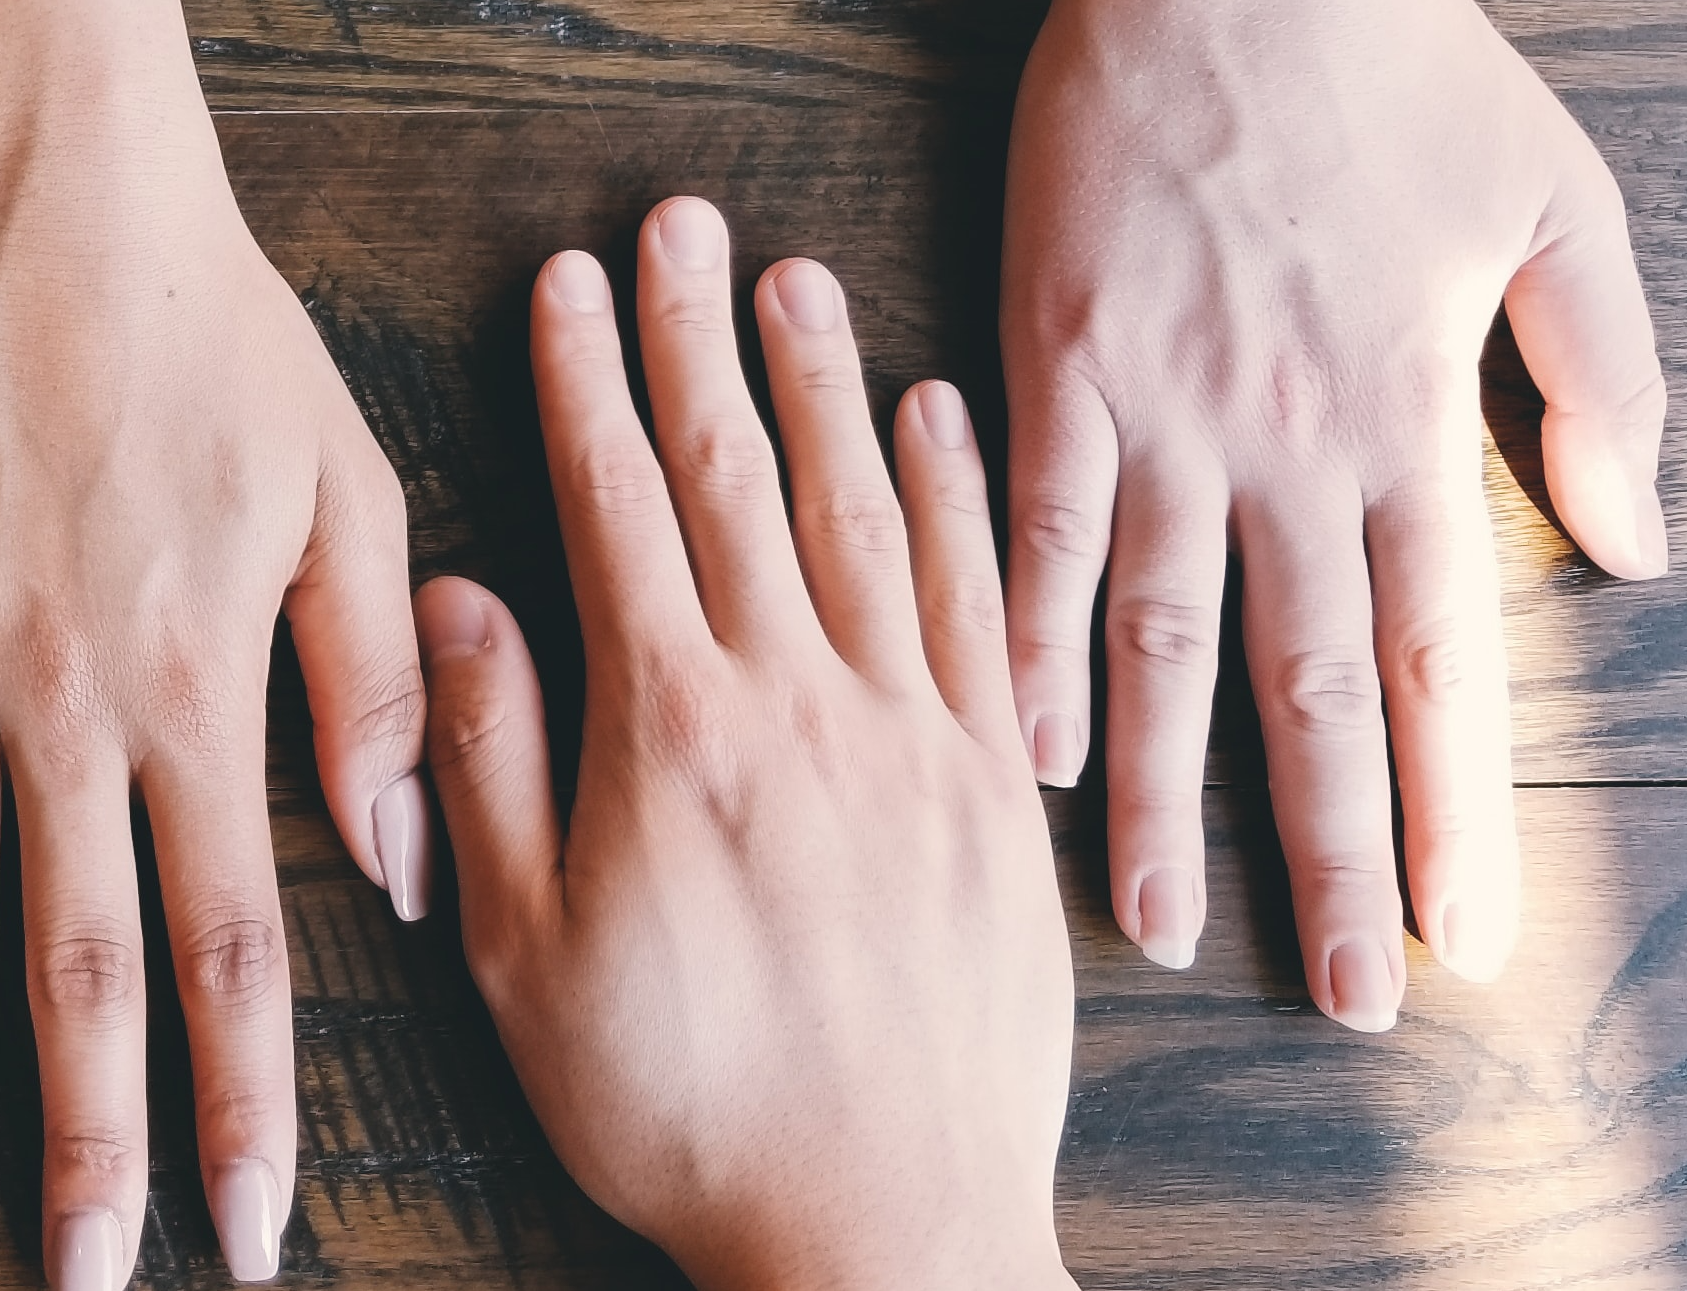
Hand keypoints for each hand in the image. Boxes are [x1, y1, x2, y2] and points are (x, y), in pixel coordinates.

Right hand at [0, 2, 423, 1281]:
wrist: (47, 197)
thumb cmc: (212, 334)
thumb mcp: (348, 491)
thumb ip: (373, 690)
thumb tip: (400, 872)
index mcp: (197, 689)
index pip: (232, 946)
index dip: (243, 1105)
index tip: (247, 1231)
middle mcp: (64, 706)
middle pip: (80, 964)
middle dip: (92, 1137)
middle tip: (90, 1274)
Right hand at [428, 201, 1074, 1288]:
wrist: (884, 1230)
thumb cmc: (683, 1112)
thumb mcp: (521, 953)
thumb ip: (483, 764)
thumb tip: (453, 602)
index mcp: (671, 736)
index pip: (617, 512)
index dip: (585, 386)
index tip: (568, 288)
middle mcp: (803, 707)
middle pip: (741, 481)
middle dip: (698, 344)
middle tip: (682, 232)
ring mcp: (915, 742)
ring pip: (867, 519)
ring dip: (826, 389)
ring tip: (797, 286)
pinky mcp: (992, 795)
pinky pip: (982, 608)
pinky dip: (959, 501)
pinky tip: (937, 428)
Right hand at [1002, 0, 1667, 1022]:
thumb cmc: (1392, 72)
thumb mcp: (1555, 206)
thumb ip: (1601, 381)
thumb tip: (1637, 543)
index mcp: (1406, 417)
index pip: (1435, 654)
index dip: (1453, 806)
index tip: (1465, 936)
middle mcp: (1285, 443)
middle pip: (1304, 685)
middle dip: (1329, 854)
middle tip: (1341, 994)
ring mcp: (1159, 412)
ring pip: (1162, 638)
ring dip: (1159, 795)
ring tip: (1151, 926)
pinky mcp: (1055, 366)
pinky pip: (1036, 532)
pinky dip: (1028, 645)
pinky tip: (1021, 751)